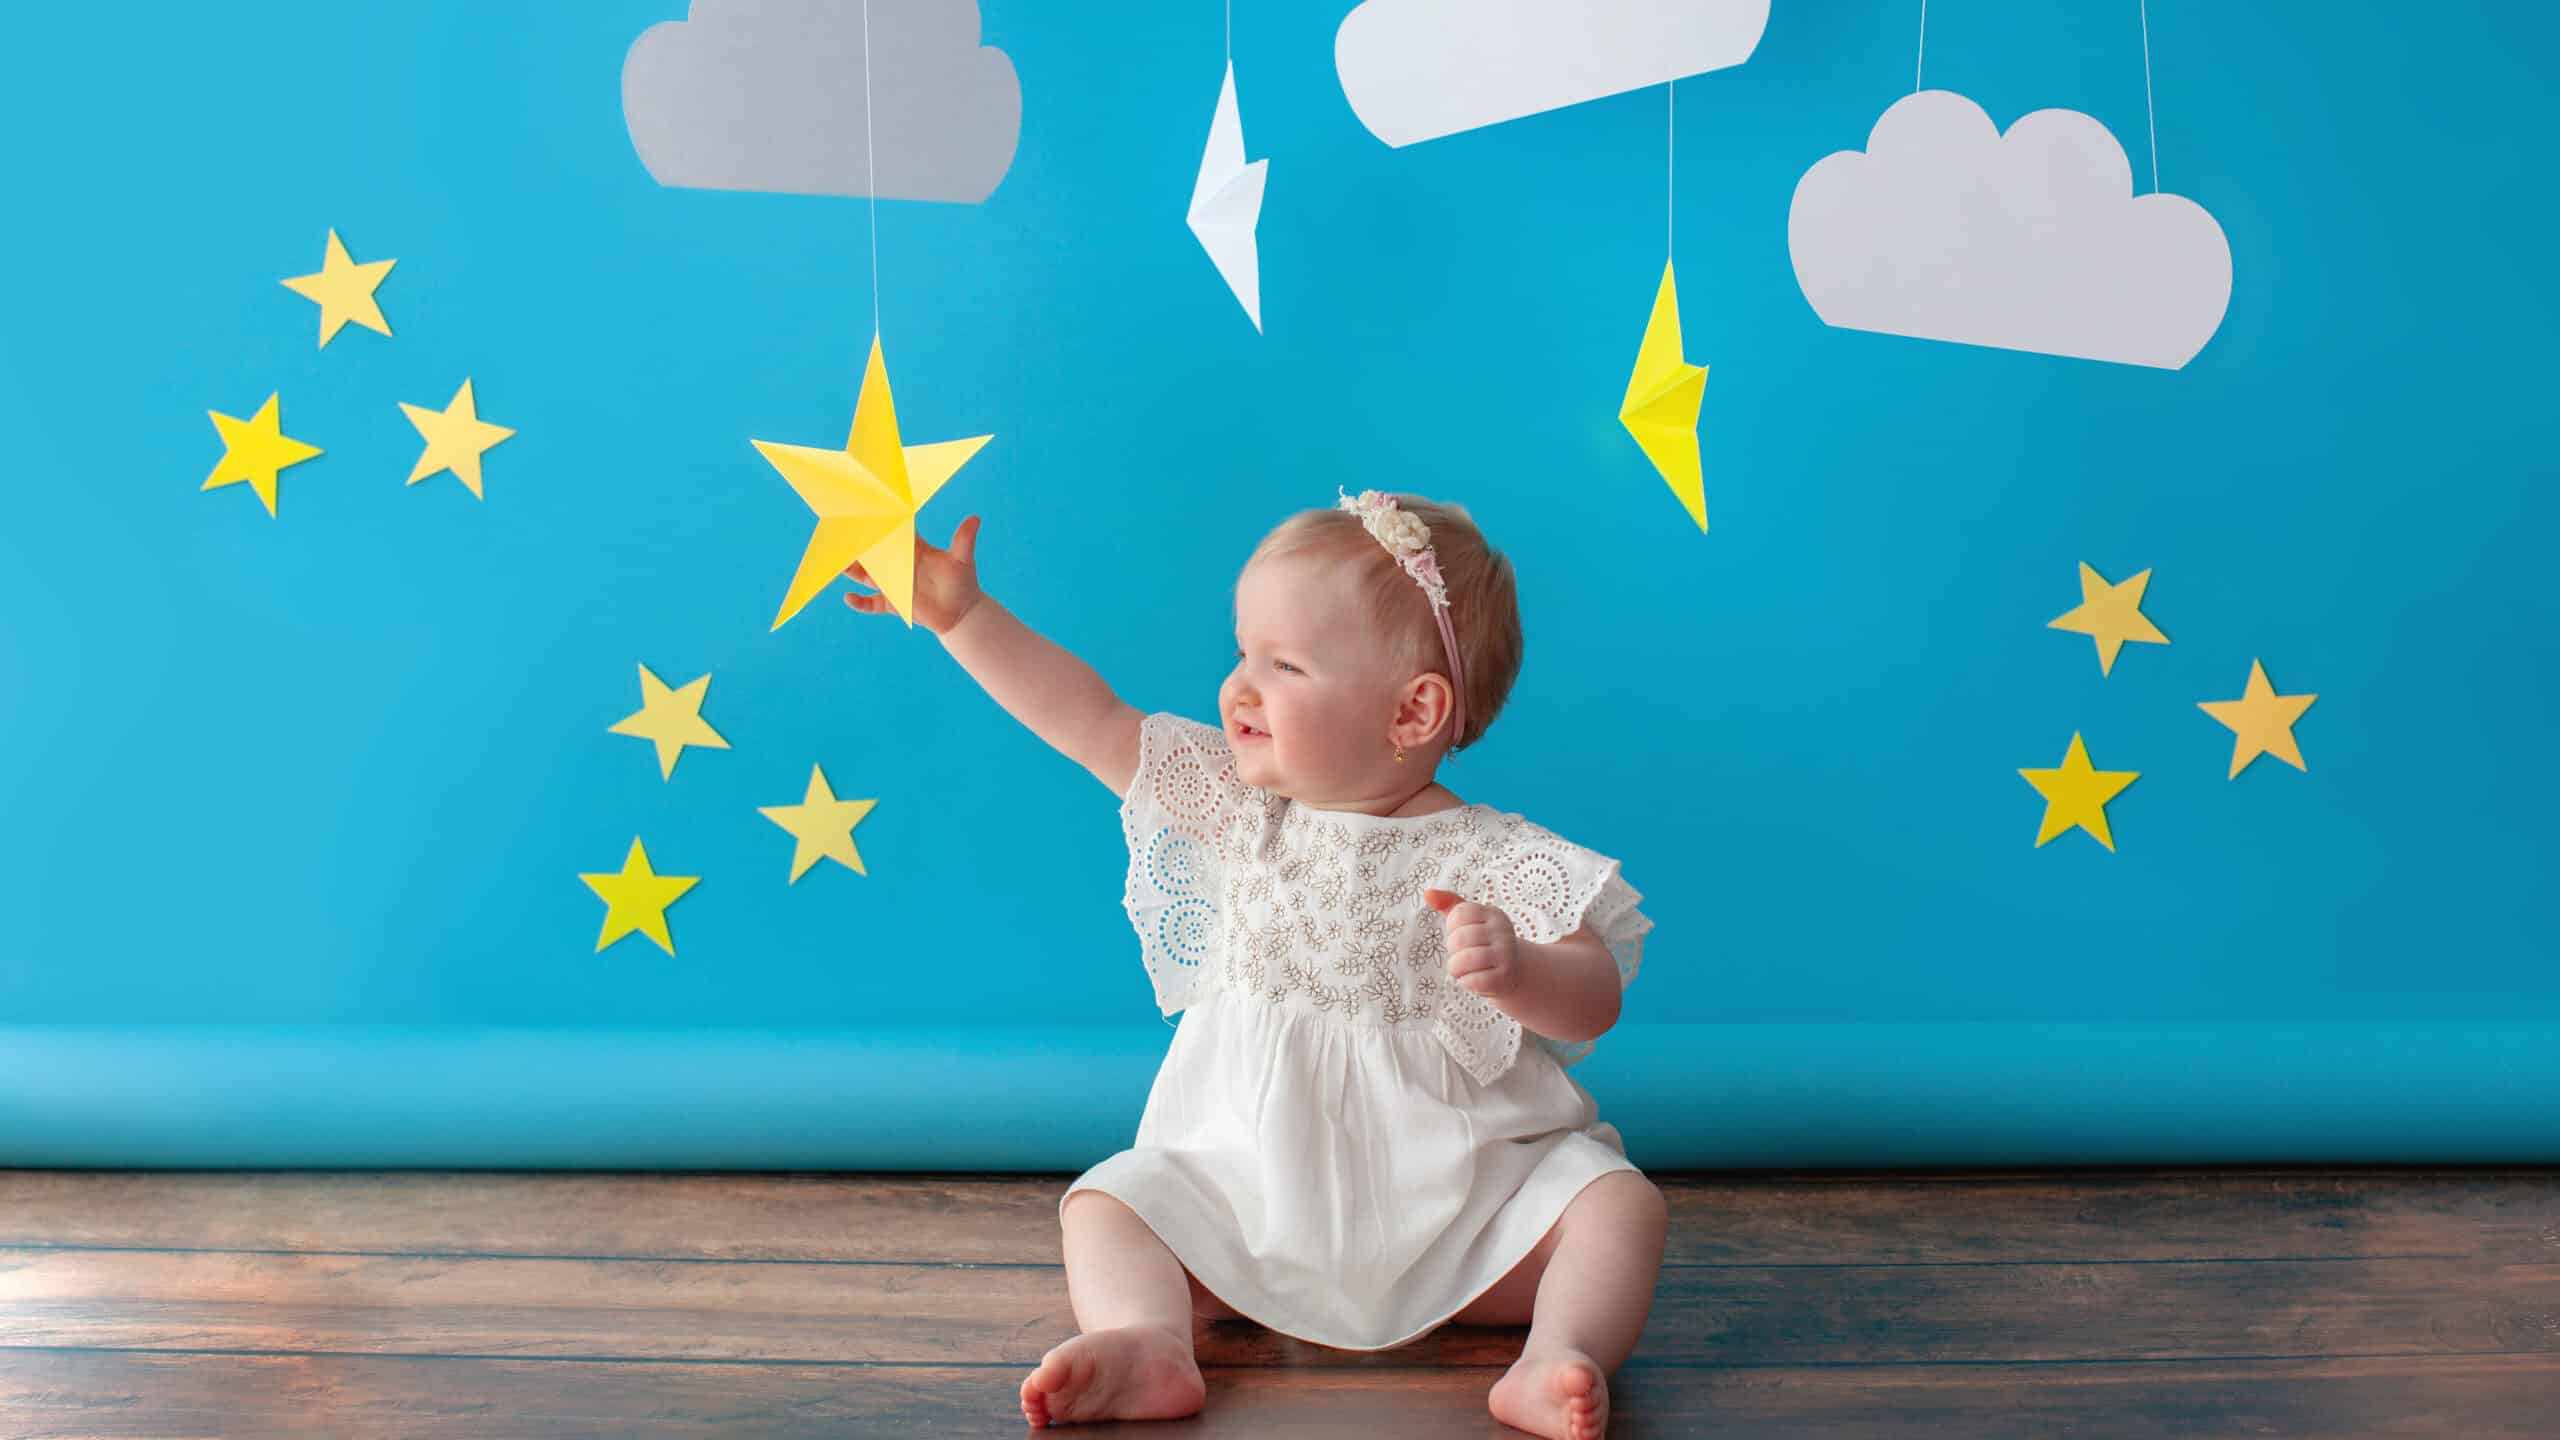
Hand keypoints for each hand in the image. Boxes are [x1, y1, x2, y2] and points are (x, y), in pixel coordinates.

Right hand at [843, 514, 985, 635]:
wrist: (962, 612)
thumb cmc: (963, 582)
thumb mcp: (963, 560)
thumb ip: (964, 540)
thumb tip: (975, 518)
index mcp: (913, 549)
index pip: (892, 533)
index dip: (879, 522)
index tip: (863, 510)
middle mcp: (899, 565)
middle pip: (872, 553)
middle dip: (857, 546)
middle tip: (839, 536)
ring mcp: (894, 585)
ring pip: (866, 576)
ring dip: (852, 571)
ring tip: (839, 565)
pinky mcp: (893, 604)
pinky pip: (871, 604)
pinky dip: (860, 602)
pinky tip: (849, 598)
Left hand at [1424, 888, 1518, 998]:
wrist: (1511, 971)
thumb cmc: (1483, 943)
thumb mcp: (1469, 921)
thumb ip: (1449, 904)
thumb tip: (1428, 894)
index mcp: (1493, 914)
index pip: (1460, 914)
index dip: (1452, 927)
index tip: (1461, 934)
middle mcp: (1503, 931)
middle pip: (1460, 938)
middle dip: (1453, 950)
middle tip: (1461, 955)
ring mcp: (1506, 954)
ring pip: (1465, 960)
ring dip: (1456, 968)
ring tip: (1462, 968)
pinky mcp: (1505, 976)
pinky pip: (1473, 980)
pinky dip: (1466, 982)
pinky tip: (1473, 978)